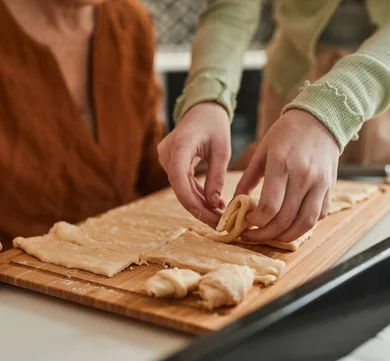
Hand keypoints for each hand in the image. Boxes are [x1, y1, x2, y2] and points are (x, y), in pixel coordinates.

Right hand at [157, 102, 230, 225]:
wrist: (202, 109)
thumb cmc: (214, 124)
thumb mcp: (222, 150)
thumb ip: (216, 177)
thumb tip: (214, 204)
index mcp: (179, 145)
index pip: (179, 178)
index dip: (191, 201)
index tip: (209, 217)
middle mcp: (167, 153)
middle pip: (180, 188)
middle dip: (200, 208)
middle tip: (221, 223)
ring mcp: (166, 159)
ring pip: (181, 189)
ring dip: (199, 204)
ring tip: (221, 217)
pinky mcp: (171, 163)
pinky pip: (183, 183)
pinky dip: (197, 195)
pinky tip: (214, 206)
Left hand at [236, 109, 338, 242]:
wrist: (320, 120)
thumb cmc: (286, 134)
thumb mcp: (261, 151)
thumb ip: (247, 179)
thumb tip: (234, 204)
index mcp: (281, 164)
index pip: (269, 206)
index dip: (255, 221)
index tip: (246, 221)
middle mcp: (304, 176)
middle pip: (285, 219)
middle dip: (265, 234)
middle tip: (252, 234)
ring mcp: (320, 183)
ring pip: (304, 224)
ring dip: (285, 236)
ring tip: (270, 235)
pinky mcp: (330, 188)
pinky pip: (318, 216)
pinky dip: (302, 226)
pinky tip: (289, 224)